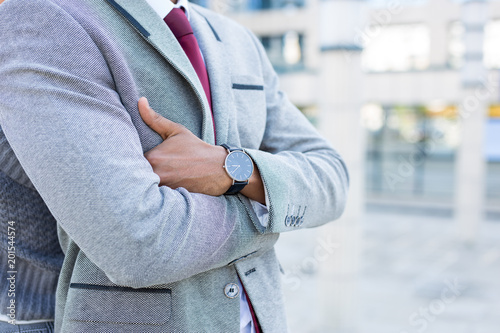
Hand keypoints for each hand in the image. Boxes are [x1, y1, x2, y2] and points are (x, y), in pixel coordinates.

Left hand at [138, 97, 265, 203]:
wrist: (220, 168)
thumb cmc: (197, 148)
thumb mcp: (176, 131)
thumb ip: (154, 118)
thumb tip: (140, 101)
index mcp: (153, 157)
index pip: (129, 160)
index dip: (127, 160)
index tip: (127, 158)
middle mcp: (156, 174)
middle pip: (134, 176)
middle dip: (132, 174)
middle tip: (128, 171)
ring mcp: (164, 188)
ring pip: (144, 187)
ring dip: (142, 184)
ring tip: (140, 181)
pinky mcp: (171, 198)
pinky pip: (155, 197)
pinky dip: (153, 194)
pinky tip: (155, 190)